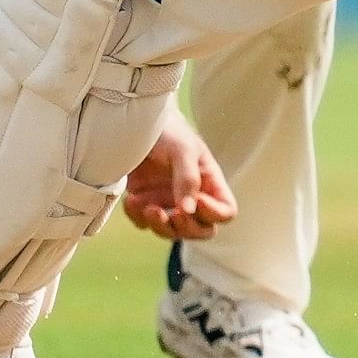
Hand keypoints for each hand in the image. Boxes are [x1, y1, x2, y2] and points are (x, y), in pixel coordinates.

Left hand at [121, 108, 239, 240]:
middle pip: (202, 230)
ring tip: (144, 205)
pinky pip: (144, 224)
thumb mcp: (183, 149)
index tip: (197, 201)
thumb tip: (188, 210)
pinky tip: (131, 199)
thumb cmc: (168, 131)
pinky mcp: (145, 204)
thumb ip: (188, 178)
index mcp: (209, 183)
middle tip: (172, 215)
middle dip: (187, 228)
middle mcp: (192, 197)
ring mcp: (168, 203)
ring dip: (159, 225)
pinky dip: (137, 217)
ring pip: (172, 232)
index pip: (226, 212)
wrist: (134, 125)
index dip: (214, 214)